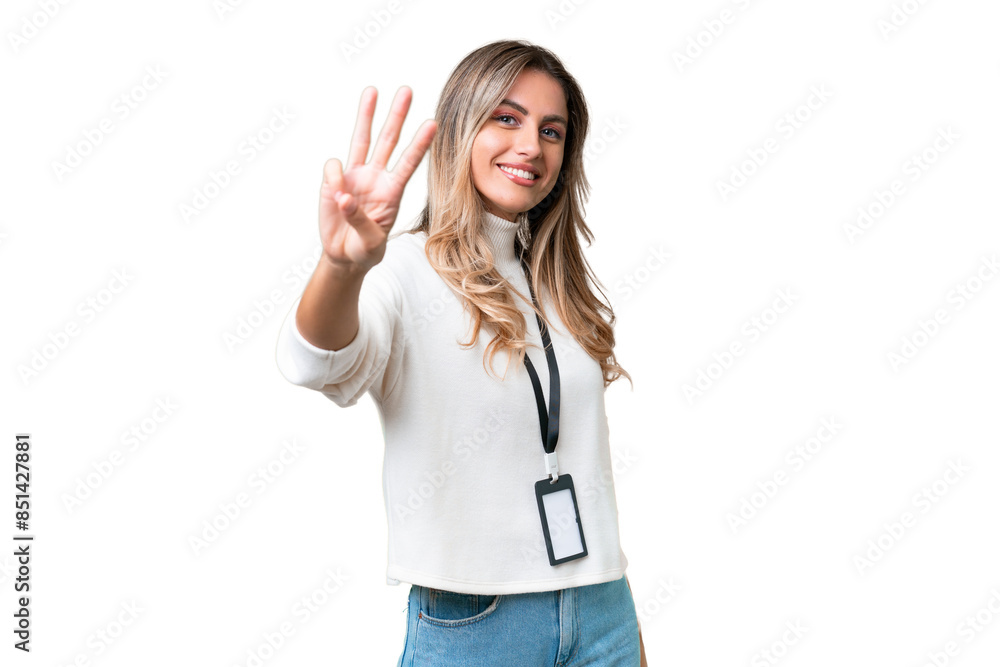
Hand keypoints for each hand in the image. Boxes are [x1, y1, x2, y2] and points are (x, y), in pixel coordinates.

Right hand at [318, 86, 435, 273]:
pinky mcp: (335, 180)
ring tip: (373, 90)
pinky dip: (334, 178)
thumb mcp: (370, 243)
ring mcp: (356, 176)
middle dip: (398, 115)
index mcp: (393, 192)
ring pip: (362, 139)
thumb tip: (344, 197)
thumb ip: (360, 221)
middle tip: (408, 90)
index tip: (433, 124)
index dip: (420, 144)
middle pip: (389, 140)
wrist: (344, 256)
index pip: (409, 163)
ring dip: (367, 114)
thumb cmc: (365, 250)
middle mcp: (377, 177)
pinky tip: (336, 197)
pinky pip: (333, 168)